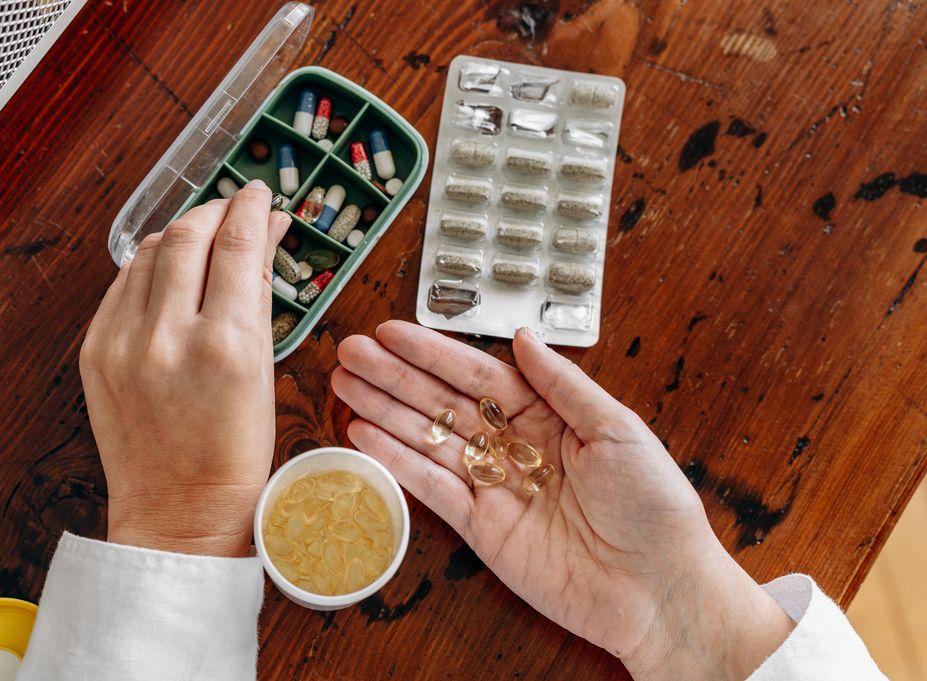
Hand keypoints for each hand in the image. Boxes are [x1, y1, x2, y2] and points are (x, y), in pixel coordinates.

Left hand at [79, 180, 289, 556]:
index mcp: (224, 345)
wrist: (178, 510)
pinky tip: (168, 275)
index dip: (252, 209)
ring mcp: (122, 343)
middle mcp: (167, 336)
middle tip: (236, 209)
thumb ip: (258, 295)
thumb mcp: (263, 370)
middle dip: (215, 211)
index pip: (237, 245)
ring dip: (180, 236)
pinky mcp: (94, 351)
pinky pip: (122, 285)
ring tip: (203, 241)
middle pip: (187, 236)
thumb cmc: (234, 452)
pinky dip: (148, 267)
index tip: (261, 195)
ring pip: (148, 252)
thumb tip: (264, 238)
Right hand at [331, 321, 793, 680]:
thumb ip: (563, 383)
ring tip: (344, 386)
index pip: (478, 375)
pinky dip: (396, 463)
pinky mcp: (481, 527)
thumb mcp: (617, 429)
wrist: (659, 589)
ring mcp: (493, 487)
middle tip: (352, 354)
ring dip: (385, 412)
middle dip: (395, 377)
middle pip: (442, 403)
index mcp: (548, 417)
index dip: (434, 352)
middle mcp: (514, 447)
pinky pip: (430, 488)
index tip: (394, 332)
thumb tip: (524, 337)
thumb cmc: (654, 506)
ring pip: (428, 440)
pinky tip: (364, 436)